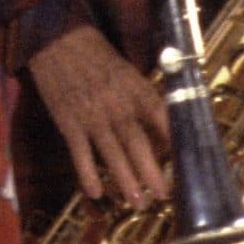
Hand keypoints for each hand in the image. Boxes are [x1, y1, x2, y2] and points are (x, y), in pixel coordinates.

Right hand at [26, 25, 170, 205]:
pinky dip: (87, 173)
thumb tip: (160, 130)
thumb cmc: (97, 56)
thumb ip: (142, 98)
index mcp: (135, 88)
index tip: (185, 161)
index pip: (161, 116)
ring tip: (137, 202)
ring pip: (111, 153)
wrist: (57, 41)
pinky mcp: (68, 122)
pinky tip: (96, 193)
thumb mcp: (127, 70)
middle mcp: (116, 104)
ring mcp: (90, 115)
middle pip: (137, 142)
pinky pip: (80, 153)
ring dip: (125, 179)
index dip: (173, 139)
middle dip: (151, 171)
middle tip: (163, 195)